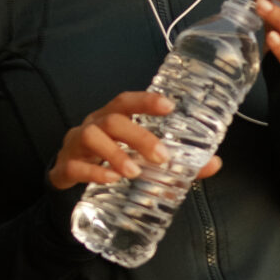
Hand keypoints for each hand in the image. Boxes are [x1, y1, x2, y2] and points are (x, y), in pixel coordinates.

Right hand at [49, 91, 222, 190]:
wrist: (69, 178)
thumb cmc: (110, 159)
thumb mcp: (140, 158)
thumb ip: (177, 162)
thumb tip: (214, 163)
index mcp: (112, 118)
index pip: (126, 101)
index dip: (146, 101)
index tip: (169, 106)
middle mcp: (93, 125)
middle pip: (113, 120)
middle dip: (138, 136)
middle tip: (161, 156)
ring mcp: (76, 145)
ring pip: (91, 137)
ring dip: (115, 153)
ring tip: (134, 172)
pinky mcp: (65, 167)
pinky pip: (76, 166)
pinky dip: (94, 172)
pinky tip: (111, 179)